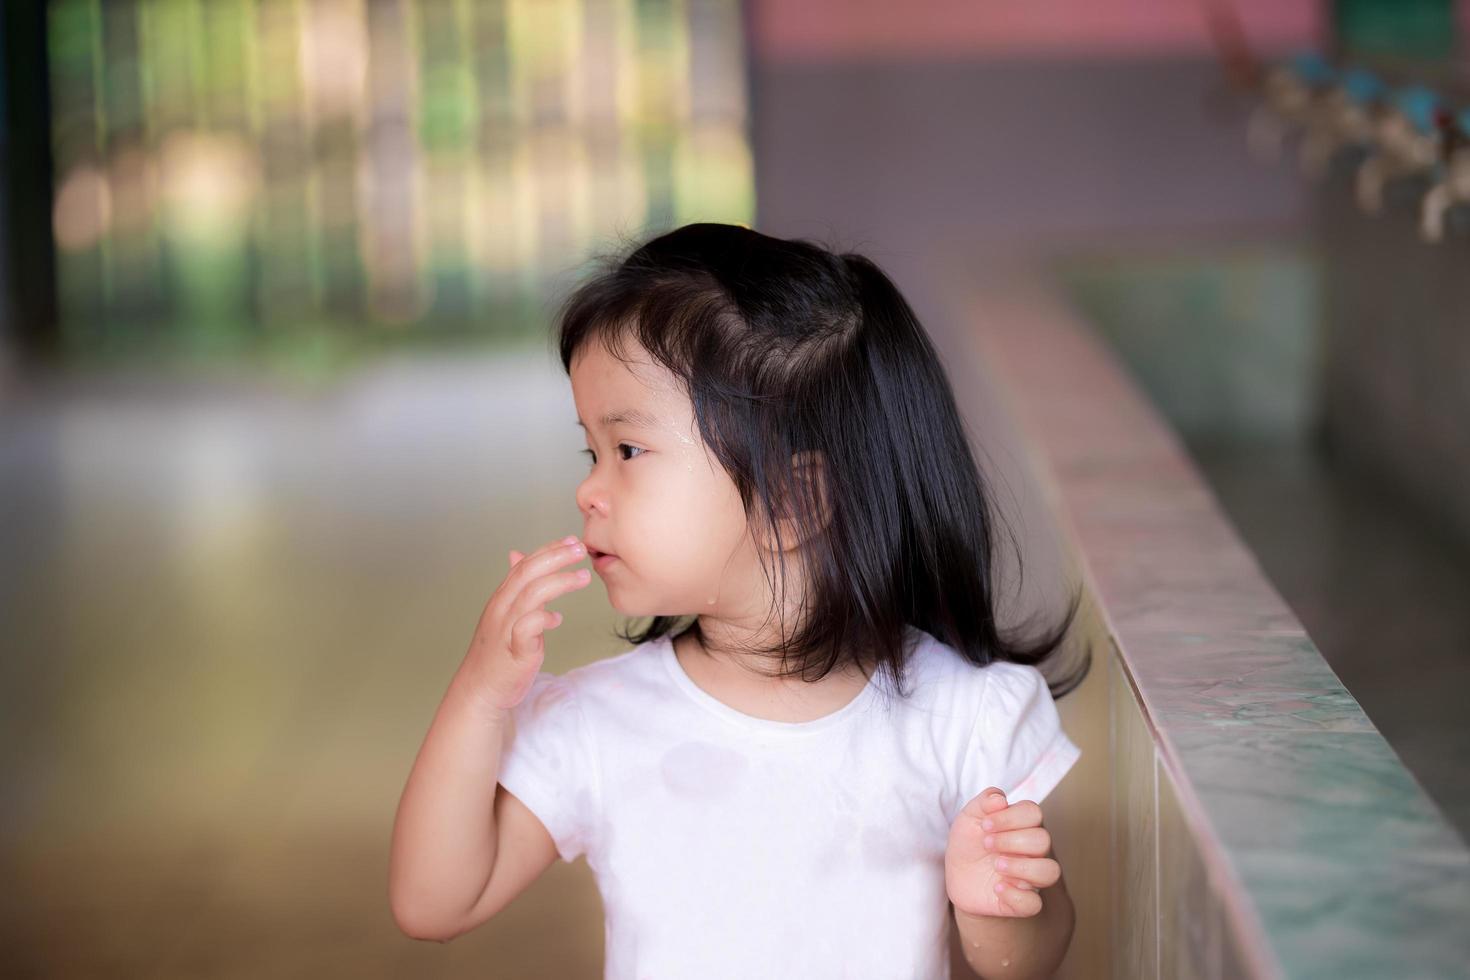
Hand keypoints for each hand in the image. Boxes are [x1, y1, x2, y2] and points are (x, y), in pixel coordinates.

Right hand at [456, 535, 590, 710]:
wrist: (480, 689)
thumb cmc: (498, 652)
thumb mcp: (504, 613)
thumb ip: (515, 586)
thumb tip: (517, 556)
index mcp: (502, 598)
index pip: (525, 565)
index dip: (548, 550)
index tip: (571, 540)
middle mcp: (502, 609)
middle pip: (528, 573)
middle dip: (556, 557)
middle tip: (581, 549)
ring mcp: (506, 629)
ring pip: (531, 595)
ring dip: (559, 582)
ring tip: (584, 577)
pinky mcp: (515, 651)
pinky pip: (527, 628)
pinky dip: (543, 619)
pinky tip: (558, 620)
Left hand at [945, 787, 1059, 918]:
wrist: (959, 879)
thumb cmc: (970, 844)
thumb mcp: (969, 818)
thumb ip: (983, 802)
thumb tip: (999, 798)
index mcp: (1022, 826)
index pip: (1033, 812)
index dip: (1010, 816)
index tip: (985, 825)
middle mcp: (1032, 851)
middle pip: (1043, 840)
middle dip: (1011, 840)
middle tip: (986, 844)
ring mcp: (1029, 877)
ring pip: (1050, 871)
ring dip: (1021, 866)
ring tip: (997, 865)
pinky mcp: (1021, 902)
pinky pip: (1034, 904)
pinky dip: (1016, 896)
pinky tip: (997, 887)